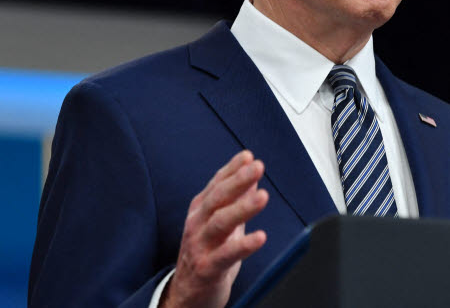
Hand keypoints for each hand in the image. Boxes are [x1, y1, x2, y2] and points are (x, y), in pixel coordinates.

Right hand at [162, 150, 269, 307]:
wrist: (186, 294)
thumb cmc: (207, 254)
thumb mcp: (220, 224)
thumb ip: (234, 200)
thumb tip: (252, 177)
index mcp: (200, 211)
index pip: (216, 184)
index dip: (232, 169)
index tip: (249, 156)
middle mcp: (197, 224)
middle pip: (217, 198)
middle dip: (238, 180)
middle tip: (258, 166)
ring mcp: (200, 246)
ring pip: (220, 223)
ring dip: (242, 208)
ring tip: (263, 196)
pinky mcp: (207, 269)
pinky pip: (226, 255)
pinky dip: (244, 245)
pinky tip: (261, 236)